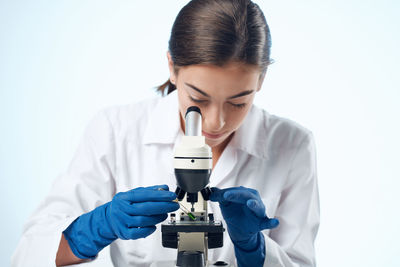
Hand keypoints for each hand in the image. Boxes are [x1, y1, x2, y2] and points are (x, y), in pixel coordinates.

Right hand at [63, 184, 178, 258]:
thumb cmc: (124, 205)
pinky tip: (154, 226)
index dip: (160, 195)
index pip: (145, 195)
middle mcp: (122, 209)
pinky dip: (148, 230)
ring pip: (143, 220)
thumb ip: (150, 191)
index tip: (172, 196)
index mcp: (125, 197)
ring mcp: (122, 221)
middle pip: (145, 208)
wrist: (109, 218)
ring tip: (165, 214)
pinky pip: (137, 233)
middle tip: (173, 206)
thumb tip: (165, 188)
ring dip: (157, 218)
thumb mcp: (134, 194)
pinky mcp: (123, 233)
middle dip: (163, 206)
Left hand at [210, 186, 278, 247]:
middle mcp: (254, 200)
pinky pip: (268, 222)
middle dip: (236, 195)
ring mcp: (259, 211)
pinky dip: (272, 222)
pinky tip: (275, 222)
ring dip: (255, 204)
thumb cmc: (235, 214)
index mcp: (245, 193)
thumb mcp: (225, 205)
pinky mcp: (262, 222)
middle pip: (245, 195)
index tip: (213, 196)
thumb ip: (219, 197)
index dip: (224, 193)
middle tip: (226, 196)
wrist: (238, 229)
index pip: (235, 191)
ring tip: (250, 203)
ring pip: (258, 207)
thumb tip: (211, 191)